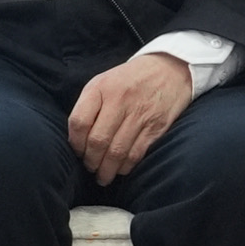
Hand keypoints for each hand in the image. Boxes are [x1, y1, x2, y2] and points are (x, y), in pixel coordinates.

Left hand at [67, 51, 191, 184]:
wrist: (170, 68)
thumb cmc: (129, 79)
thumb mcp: (103, 81)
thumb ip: (89, 105)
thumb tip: (77, 137)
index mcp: (100, 88)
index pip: (79, 122)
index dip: (75, 143)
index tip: (77, 151)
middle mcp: (120, 100)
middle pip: (98, 140)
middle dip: (90, 161)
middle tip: (89, 168)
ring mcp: (140, 114)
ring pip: (117, 151)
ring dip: (107, 169)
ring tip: (102, 176)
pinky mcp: (157, 126)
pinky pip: (137, 153)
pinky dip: (126, 166)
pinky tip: (120, 169)